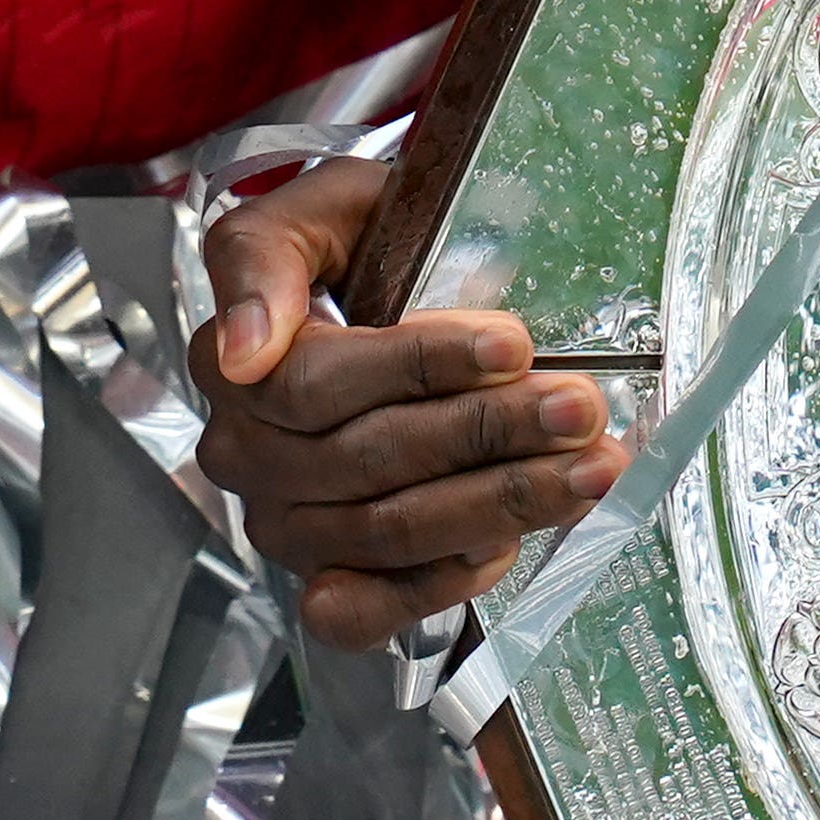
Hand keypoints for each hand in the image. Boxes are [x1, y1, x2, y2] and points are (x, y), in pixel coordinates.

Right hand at [197, 155, 632, 647]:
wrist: (398, 273)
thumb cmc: (367, 238)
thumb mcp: (320, 207)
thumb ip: (262, 258)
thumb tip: (243, 350)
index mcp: (231, 363)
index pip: (318, 383)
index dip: (420, 367)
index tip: (512, 344)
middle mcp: (245, 452)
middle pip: (368, 459)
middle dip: (488, 433)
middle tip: (580, 408)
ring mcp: (282, 521)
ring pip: (386, 530)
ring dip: (499, 502)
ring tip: (588, 468)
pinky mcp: (323, 575)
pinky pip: (365, 611)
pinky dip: (440, 583)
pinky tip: (507, 544)